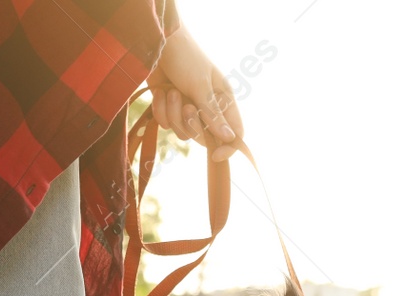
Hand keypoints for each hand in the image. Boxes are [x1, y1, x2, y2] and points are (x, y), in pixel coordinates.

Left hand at [147, 27, 243, 161]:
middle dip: (193, 124)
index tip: (215, 155)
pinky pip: (166, 123)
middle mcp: (208, 107)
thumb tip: (230, 138)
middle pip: (206, 137)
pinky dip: (161, 109)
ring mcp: (188, 108)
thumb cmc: (185, 58)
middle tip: (186, 107)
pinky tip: (160, 91)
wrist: (157, 44)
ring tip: (171, 91)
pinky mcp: (169, 108)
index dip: (228, 147)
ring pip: (183, 131)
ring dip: (173, 113)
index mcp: (224, 99)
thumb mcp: (200, 86)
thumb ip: (213, 114)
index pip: (235, 133)